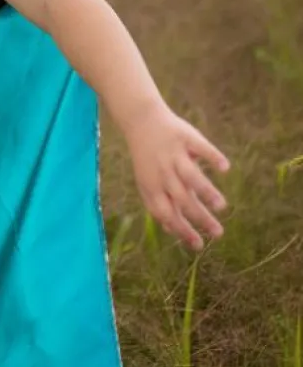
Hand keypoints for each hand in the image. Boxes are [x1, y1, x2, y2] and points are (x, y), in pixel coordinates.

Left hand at [123, 100, 230, 250]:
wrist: (141, 121)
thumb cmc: (148, 158)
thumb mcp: (147, 181)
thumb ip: (160, 204)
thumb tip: (171, 230)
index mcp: (151, 186)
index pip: (166, 213)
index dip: (181, 230)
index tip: (199, 245)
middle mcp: (162, 172)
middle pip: (182, 199)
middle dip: (200, 218)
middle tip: (219, 233)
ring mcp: (174, 154)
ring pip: (191, 176)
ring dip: (206, 191)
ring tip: (221, 206)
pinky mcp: (185, 136)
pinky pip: (201, 147)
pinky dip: (213, 157)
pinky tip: (224, 168)